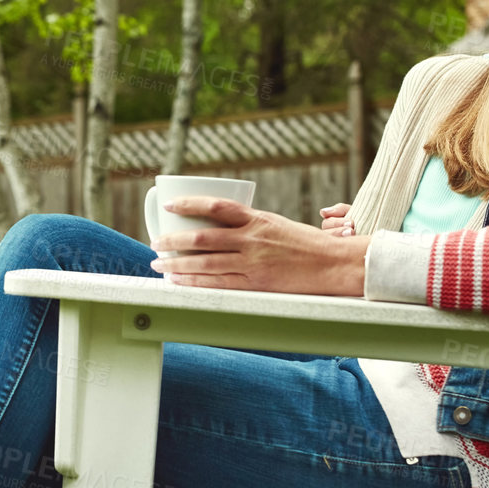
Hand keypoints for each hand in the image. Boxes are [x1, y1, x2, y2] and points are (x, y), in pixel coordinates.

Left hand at [149, 196, 369, 295]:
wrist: (332, 264)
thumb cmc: (305, 244)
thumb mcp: (274, 224)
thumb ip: (248, 226)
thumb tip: (217, 227)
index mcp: (256, 219)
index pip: (216, 206)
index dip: (189, 203)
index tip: (170, 205)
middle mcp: (252, 239)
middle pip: (202, 238)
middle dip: (173, 241)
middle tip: (156, 243)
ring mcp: (253, 263)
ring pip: (205, 263)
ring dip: (177, 265)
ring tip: (159, 265)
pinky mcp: (256, 284)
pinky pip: (219, 284)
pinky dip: (195, 283)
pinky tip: (180, 283)